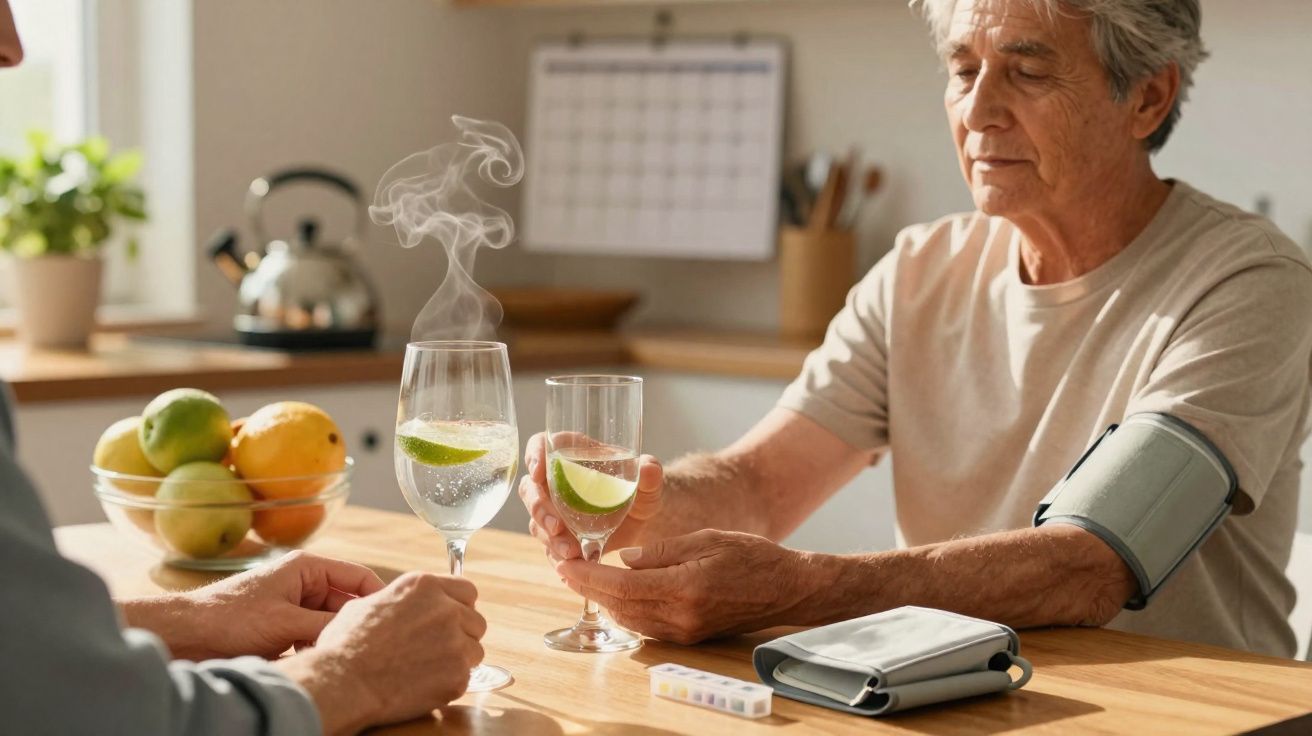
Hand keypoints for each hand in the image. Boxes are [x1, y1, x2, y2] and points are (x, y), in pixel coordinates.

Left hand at [120, 550, 385, 659]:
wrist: (186, 637)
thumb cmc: (230, 619)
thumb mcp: (287, 623)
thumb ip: (329, 626)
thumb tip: (365, 633)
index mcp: (308, 568)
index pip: (359, 578)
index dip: (379, 599)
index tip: (395, 622)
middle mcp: (304, 583)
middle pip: (347, 603)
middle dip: (356, 625)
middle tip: (373, 648)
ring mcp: (294, 606)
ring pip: (331, 623)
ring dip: (335, 640)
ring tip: (346, 657)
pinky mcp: (283, 627)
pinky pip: (314, 637)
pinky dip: (319, 649)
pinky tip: (321, 663)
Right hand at [277, 571, 485, 735]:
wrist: (343, 683)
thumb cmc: (346, 646)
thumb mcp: (368, 604)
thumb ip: (399, 600)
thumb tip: (406, 605)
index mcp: (424, 586)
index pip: (466, 590)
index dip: (460, 606)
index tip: (453, 618)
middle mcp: (445, 609)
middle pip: (475, 621)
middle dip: (462, 634)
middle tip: (438, 649)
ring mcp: (455, 642)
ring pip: (474, 650)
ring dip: (458, 659)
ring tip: (428, 669)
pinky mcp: (458, 674)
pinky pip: (466, 677)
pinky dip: (450, 682)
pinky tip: (424, 684)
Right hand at [519, 432, 663, 561]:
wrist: (640, 521)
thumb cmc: (640, 491)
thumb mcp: (648, 482)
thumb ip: (650, 473)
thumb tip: (649, 467)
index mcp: (571, 456)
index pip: (542, 445)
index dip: (534, 455)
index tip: (538, 472)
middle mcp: (555, 482)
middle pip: (531, 488)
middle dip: (539, 508)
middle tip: (557, 527)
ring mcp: (553, 511)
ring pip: (536, 521)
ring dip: (549, 537)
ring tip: (571, 552)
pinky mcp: (557, 536)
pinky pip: (548, 546)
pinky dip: (557, 557)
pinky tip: (570, 570)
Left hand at [556, 529, 817, 644]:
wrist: (789, 589)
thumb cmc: (753, 556)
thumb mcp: (706, 539)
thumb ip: (662, 551)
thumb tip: (624, 559)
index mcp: (684, 587)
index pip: (622, 585)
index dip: (589, 576)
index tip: (565, 564)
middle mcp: (681, 616)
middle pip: (620, 606)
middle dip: (589, 589)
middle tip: (565, 570)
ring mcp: (685, 631)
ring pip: (631, 619)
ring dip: (604, 602)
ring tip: (583, 580)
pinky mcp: (690, 637)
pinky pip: (648, 626)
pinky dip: (626, 611)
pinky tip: (616, 596)